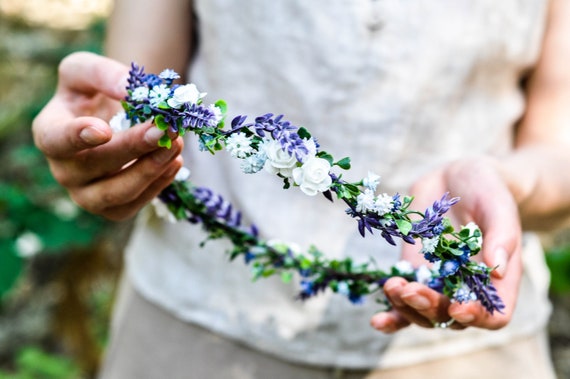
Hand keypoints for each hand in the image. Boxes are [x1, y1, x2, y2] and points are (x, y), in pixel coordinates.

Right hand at [32, 52, 183, 220]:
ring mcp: (87, 195)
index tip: (103, 130)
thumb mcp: (89, 70)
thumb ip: (104, 74)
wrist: (113, 117)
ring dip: (151, 168)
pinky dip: (159, 184)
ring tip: (177, 143)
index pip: (56, 140)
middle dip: (134, 148)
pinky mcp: (113, 209)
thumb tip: (130, 90)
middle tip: (164, 129)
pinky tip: (175, 161)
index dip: (77, 137)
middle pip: (96, 166)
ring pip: (118, 192)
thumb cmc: (94, 92)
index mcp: (50, 132)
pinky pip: (136, 204)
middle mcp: (64, 170)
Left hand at [370, 157, 522, 331]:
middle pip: (451, 318)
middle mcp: (466, 290)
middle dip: (430, 308)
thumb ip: (502, 234)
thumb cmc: (486, 190)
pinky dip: (392, 315)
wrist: (456, 180)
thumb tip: (497, 268)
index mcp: (497, 281)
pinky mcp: (414, 274)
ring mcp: (438, 284)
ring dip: (406, 308)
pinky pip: (403, 302)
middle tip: (410, 290)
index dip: (477, 318)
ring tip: (392, 287)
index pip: (494, 317)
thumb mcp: (497, 204)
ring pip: (423, 314)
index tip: (457, 307)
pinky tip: (377, 320)